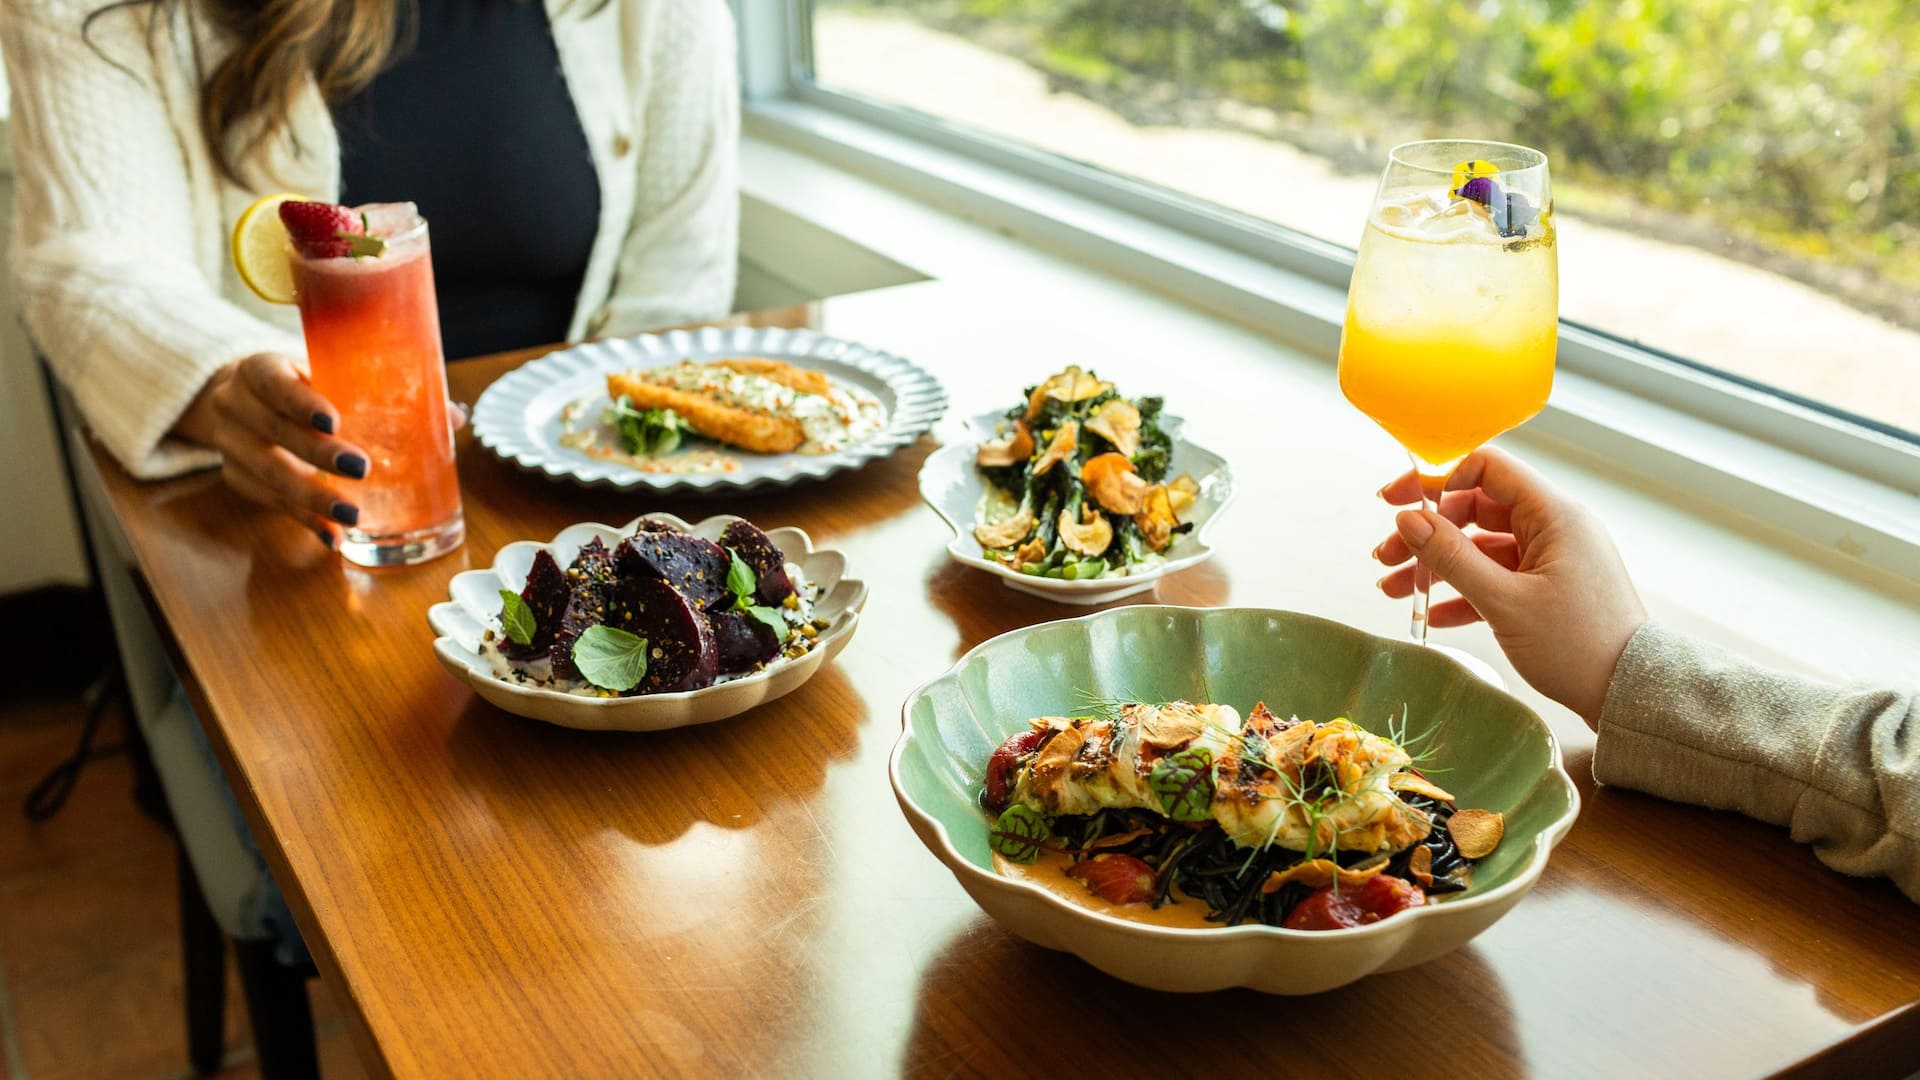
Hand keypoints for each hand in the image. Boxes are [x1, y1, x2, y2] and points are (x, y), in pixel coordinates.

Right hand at [173, 353, 368, 546]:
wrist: (246, 403)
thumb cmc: (300, 387)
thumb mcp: (319, 374)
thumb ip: (360, 389)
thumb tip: (440, 411)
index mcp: (256, 370)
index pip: (273, 382)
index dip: (301, 403)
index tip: (334, 422)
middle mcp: (233, 404)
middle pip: (273, 430)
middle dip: (318, 454)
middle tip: (361, 468)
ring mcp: (229, 444)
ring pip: (268, 474)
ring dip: (312, 498)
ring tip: (352, 514)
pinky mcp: (235, 477)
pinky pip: (271, 502)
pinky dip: (305, 520)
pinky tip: (333, 536)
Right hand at [1372, 447, 1646, 726]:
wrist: (1629, 694)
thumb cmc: (1579, 646)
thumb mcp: (1505, 601)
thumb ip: (1451, 557)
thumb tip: (1407, 520)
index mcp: (1554, 515)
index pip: (1487, 469)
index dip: (1438, 479)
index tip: (1400, 502)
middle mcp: (1554, 528)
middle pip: (1476, 509)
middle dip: (1427, 531)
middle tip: (1386, 554)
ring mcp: (1552, 559)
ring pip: (1481, 547)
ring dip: (1437, 564)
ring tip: (1393, 587)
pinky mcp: (1549, 588)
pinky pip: (1497, 577)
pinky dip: (1463, 591)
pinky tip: (1432, 612)